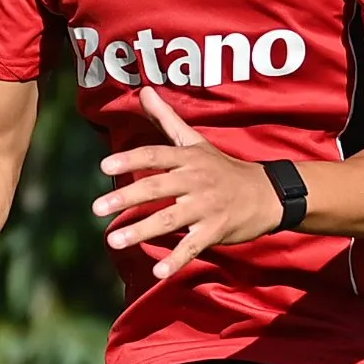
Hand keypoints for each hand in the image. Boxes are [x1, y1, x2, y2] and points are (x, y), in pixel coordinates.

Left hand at [96, 86, 283, 281]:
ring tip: (114, 240)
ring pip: (170, 219)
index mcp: (189, 158)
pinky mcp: (215, 230)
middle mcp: (196, 180)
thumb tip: (143, 90)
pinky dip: (176, 260)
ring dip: (141, 231)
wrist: (267, 194)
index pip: (155, 155)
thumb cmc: (224, 168)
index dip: (130, 159)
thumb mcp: (196, 140)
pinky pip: (192, 246)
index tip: (104, 166)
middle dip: (126, 198)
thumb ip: (166, 118)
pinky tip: (158, 273)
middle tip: (96, 208)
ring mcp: (206, 207)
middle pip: (157, 187)